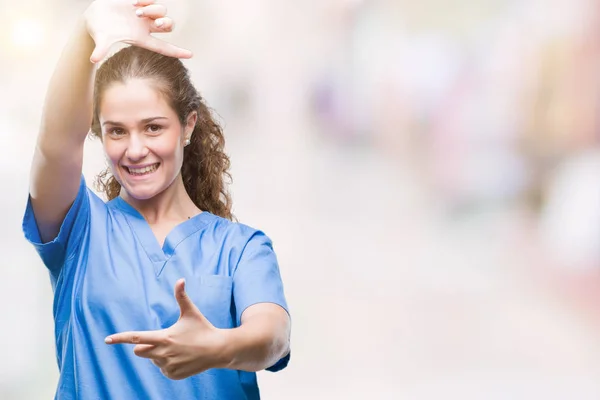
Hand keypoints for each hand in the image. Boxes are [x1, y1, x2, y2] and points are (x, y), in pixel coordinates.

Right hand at [84, 0, 191, 62]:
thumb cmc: (98, 30)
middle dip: (165, 23)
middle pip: (168, 26)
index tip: (191, 55)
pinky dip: (148, 0)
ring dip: (153, 10)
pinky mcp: (139, 3)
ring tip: (137, 11)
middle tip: (154, 22)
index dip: (177, 51)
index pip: (164, 47)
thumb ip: (100, 49)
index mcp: (142, 39)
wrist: (94, 16)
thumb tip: (92, 59)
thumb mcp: (101, 39)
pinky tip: (135, 2)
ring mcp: (144, 15)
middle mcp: (146, 27)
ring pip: (163, 11)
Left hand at [105, 279, 228, 379]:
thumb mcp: (191, 312)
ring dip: (160, 355)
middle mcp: (163, 354)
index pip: (136, 338)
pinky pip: (162, 370)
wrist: (218, 350)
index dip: (120, 338)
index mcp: (164, 337)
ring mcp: (168, 366)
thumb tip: (180, 279)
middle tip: (164, 340)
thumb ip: (182, 296)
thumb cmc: (203, 329)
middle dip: (145, 345)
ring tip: (179, 349)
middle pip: (139, 351)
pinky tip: (182, 358)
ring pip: (153, 360)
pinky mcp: (173, 375)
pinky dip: (168, 364)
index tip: (107, 339)